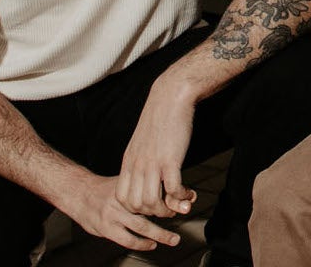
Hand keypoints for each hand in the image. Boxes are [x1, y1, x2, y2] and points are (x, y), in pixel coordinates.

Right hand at [60, 171, 181, 251]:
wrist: (79, 192)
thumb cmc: (105, 188)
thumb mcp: (125, 181)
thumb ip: (143, 186)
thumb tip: (168, 188)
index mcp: (130, 185)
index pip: (154, 191)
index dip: (170, 198)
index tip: (185, 201)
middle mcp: (123, 199)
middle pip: (152, 209)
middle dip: (170, 214)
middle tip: (184, 220)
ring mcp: (114, 214)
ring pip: (141, 226)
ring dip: (159, 234)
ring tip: (172, 239)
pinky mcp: (106, 228)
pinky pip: (127, 239)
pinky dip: (141, 243)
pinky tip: (150, 244)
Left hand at [115, 82, 196, 218]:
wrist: (170, 97)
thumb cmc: (160, 118)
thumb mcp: (143, 141)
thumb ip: (142, 159)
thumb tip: (147, 174)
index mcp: (129, 161)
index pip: (121, 198)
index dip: (135, 208)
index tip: (151, 203)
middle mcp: (137, 165)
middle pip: (135, 205)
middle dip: (152, 213)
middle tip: (168, 207)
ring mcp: (153, 163)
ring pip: (151, 202)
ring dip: (167, 209)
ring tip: (179, 204)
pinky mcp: (171, 159)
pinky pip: (173, 189)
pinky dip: (182, 197)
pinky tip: (189, 192)